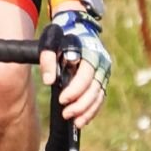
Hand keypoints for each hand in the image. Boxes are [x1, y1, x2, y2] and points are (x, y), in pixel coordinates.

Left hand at [39, 10, 111, 128]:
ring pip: (99, 95)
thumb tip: (48, 81)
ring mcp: (103, 72)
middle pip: (94, 88)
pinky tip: (82, 119)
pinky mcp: (101, 79)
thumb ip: (48, 59)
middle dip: (81, 104)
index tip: (62, 100)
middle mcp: (101, 63)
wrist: (77, 27)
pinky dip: (93, 110)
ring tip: (75, 122)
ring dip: (88, 111)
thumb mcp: (51, 42)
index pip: (86, 75)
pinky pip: (100, 97)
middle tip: (66, 114)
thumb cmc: (62, 35)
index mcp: (90, 53)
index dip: (75, 90)